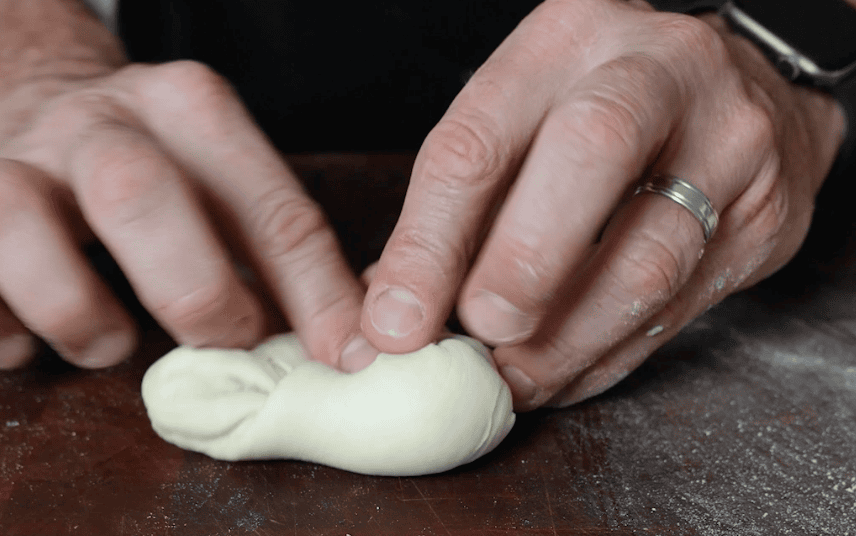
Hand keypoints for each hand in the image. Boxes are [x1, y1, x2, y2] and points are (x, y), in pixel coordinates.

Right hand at [0, 2, 366, 368]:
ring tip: (110, 345)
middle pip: (140, 196)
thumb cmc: (160, 169)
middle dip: (194, 294)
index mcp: (193, 109)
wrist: (43, 104)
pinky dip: (8, 329)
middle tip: (223, 341)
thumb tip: (339, 338)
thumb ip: (275, 250)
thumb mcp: (224, 181)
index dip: (316, 294)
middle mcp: (104, 121)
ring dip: (79, 312)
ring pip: (23, 228)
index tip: (344, 356)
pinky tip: (32, 340)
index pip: (272, 207)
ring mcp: (22, 158)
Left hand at [361, 0, 845, 408]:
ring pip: (649, 256)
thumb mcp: (531, 114)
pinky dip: (608, 357)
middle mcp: (656, 73)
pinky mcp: (763, 216)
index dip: (429, 242)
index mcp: (566, 39)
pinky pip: (679, 308)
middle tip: (480, 333)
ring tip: (516, 378)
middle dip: (523, 264)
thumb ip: (468, 201)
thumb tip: (399, 304)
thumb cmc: (608, 104)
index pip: (481, 139)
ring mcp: (727, 142)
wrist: (745, 93)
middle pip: (589, 157)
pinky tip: (563, 376)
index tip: (396, 321)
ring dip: (568, 338)